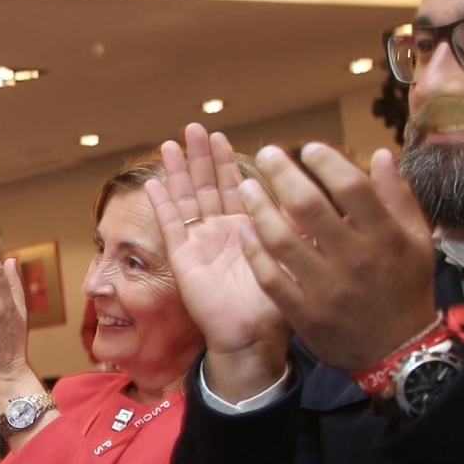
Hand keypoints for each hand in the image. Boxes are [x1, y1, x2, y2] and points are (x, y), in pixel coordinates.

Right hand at [142, 125, 290, 398]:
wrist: (253, 336)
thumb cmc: (277, 304)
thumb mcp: (294, 256)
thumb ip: (295, 225)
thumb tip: (311, 191)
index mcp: (246, 228)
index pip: (233, 186)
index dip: (225, 161)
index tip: (221, 136)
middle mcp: (220, 232)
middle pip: (205, 186)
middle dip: (200, 157)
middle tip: (193, 128)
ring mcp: (198, 244)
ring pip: (185, 199)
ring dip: (177, 172)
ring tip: (169, 144)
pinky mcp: (182, 258)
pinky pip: (170, 227)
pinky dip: (161, 205)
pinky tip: (152, 183)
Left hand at [237, 143, 438, 372]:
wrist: (397, 350)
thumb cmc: (406, 287)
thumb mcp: (417, 240)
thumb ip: (397, 197)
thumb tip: (378, 154)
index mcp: (386, 237)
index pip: (352, 188)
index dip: (327, 163)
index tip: (308, 148)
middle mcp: (356, 260)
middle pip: (310, 207)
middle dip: (283, 174)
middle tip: (267, 154)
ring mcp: (327, 288)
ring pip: (283, 240)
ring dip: (260, 209)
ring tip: (246, 186)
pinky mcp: (304, 312)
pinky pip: (271, 277)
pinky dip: (255, 252)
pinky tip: (245, 229)